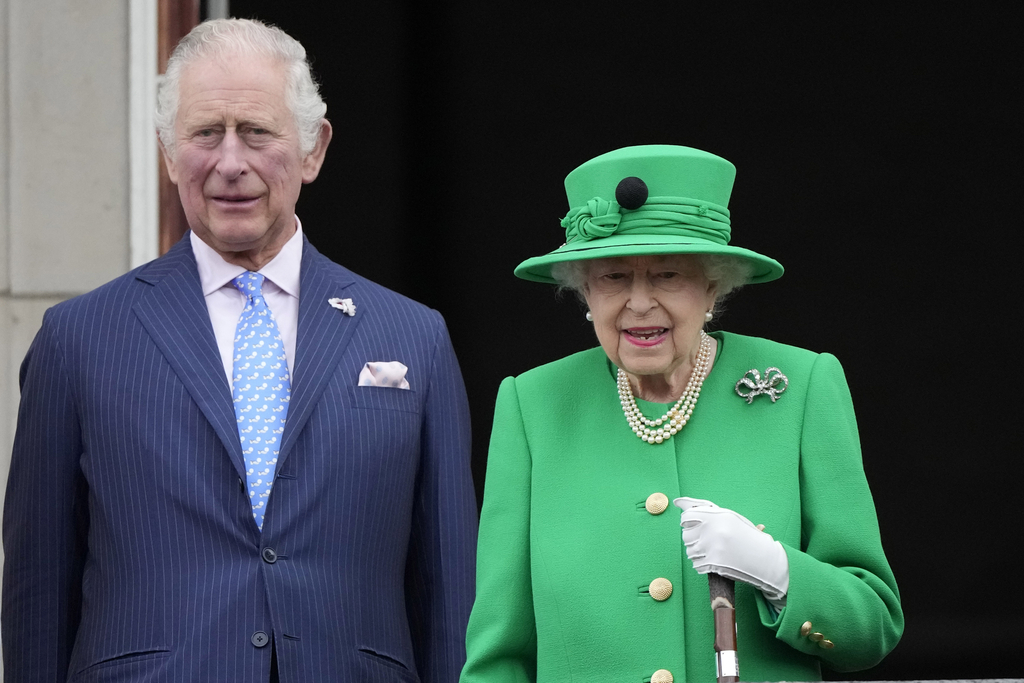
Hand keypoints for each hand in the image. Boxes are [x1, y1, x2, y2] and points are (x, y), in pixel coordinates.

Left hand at [672, 497, 788, 602]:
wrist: (766, 559)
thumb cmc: (745, 536)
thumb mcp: (728, 517)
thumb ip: (702, 507)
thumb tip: (677, 502)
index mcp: (718, 515)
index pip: (686, 517)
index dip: (689, 523)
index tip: (695, 526)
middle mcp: (714, 528)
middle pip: (686, 535)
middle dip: (694, 540)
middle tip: (709, 542)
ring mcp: (713, 546)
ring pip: (690, 551)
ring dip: (698, 553)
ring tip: (713, 551)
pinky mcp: (714, 563)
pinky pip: (696, 564)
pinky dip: (702, 565)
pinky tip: (714, 561)